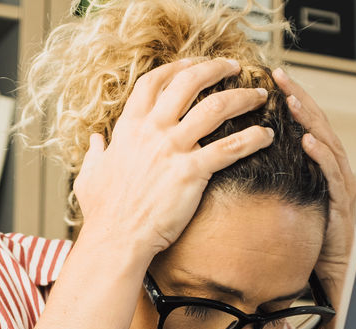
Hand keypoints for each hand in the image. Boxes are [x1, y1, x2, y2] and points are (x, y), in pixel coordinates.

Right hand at [74, 57, 274, 259]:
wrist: (116, 238)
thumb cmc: (103, 212)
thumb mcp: (89, 175)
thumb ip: (95, 153)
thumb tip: (95, 141)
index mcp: (129, 127)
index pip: (153, 82)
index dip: (176, 67)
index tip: (193, 63)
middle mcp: (152, 131)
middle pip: (189, 83)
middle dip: (216, 69)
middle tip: (235, 67)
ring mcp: (173, 149)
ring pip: (216, 107)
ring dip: (242, 97)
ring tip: (258, 96)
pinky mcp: (192, 172)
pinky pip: (230, 147)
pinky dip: (253, 138)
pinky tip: (266, 135)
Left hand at [272, 67, 355, 304]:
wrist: (335, 277)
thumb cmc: (312, 244)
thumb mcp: (291, 207)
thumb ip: (280, 184)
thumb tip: (245, 167)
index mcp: (321, 169)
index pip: (306, 126)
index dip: (292, 102)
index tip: (273, 81)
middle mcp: (335, 172)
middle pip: (317, 126)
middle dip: (299, 98)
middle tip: (280, 77)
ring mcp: (342, 186)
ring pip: (326, 143)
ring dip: (309, 119)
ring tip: (291, 100)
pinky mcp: (343, 204)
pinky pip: (332, 173)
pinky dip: (320, 154)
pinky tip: (307, 139)